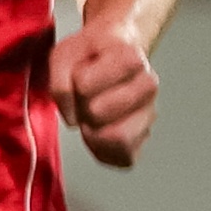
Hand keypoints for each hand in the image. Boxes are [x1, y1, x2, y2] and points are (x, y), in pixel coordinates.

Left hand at [52, 18, 160, 166]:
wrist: (114, 52)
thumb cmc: (89, 54)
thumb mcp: (64, 55)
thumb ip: (60, 83)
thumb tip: (72, 119)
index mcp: (130, 57)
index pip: (84, 85)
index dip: (73, 83)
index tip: (80, 75)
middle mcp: (148, 84)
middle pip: (98, 112)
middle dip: (81, 108)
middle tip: (84, 98)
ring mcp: (150, 111)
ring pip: (119, 139)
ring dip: (93, 132)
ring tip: (91, 116)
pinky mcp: (145, 135)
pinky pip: (124, 157)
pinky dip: (103, 151)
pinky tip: (97, 133)